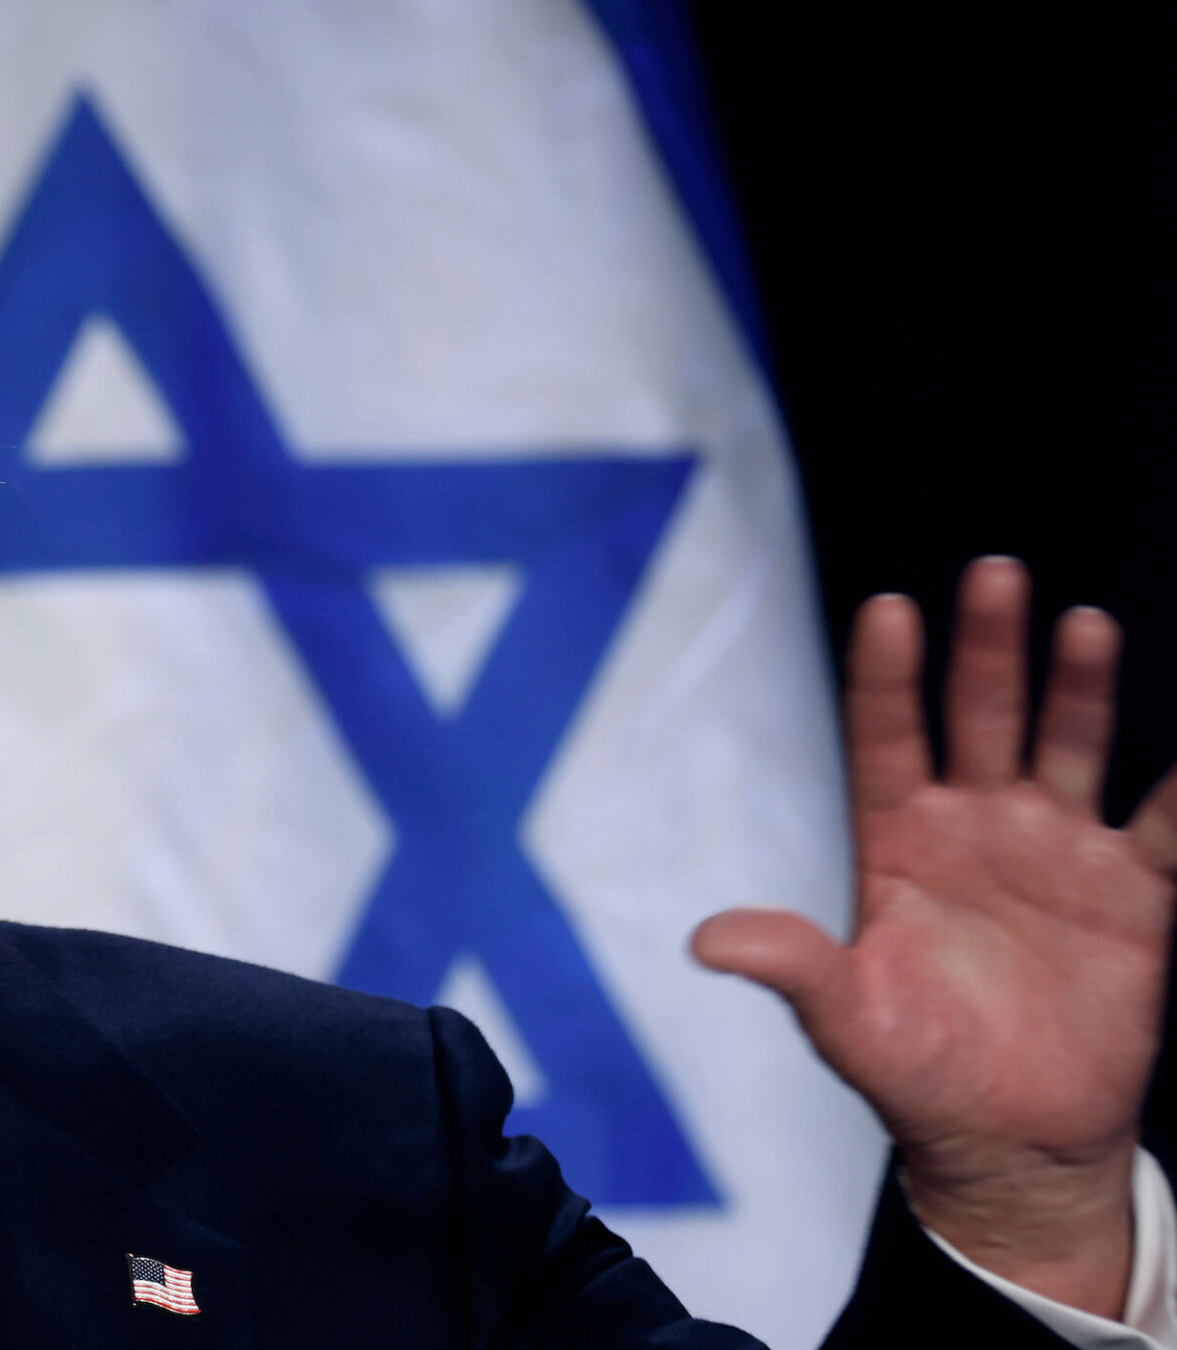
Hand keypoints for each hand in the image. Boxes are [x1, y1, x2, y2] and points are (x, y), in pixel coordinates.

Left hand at [695, 556, 1176, 1315]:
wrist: (1007, 1140)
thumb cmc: (914, 1073)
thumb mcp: (844, 1021)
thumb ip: (792, 969)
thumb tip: (707, 944)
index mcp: (899, 844)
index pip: (885, 739)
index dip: (885, 679)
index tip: (886, 610)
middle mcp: (977, 827)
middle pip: (980, 718)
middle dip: (987, 650)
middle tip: (995, 575)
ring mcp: (1057, 851)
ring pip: (1070, 746)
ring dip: (1078, 688)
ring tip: (1083, 625)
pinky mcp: (1132, 894)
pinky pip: (1166, 825)